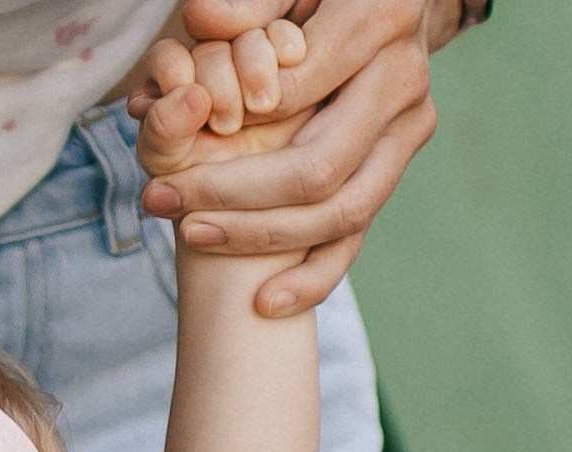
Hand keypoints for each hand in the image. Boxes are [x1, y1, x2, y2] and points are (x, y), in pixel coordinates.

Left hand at [141, 0, 441, 312]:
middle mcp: (405, 80)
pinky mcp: (399, 165)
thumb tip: (199, 17)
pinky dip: (314, 278)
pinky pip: (359, 238)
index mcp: (382, 20)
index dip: (229, 125)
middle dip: (233, 195)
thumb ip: (249, 3)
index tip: (167, 142)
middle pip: (317, 168)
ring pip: (340, 213)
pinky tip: (267, 303)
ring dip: (260, 238)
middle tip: (162, 201)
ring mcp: (409, 130)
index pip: (293, 93)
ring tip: (191, 237)